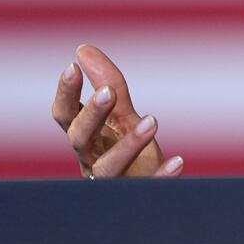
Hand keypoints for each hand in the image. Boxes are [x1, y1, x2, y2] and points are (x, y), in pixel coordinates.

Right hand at [52, 43, 183, 178]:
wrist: (147, 190)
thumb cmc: (127, 150)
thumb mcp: (121, 115)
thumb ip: (108, 83)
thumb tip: (83, 49)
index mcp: (86, 137)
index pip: (65, 115)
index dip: (66, 94)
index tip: (72, 67)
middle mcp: (92, 159)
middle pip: (80, 139)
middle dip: (91, 115)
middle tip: (108, 92)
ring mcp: (112, 181)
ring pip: (109, 167)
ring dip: (129, 144)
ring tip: (152, 120)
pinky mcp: (137, 194)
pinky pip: (147, 188)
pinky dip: (161, 177)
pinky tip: (178, 161)